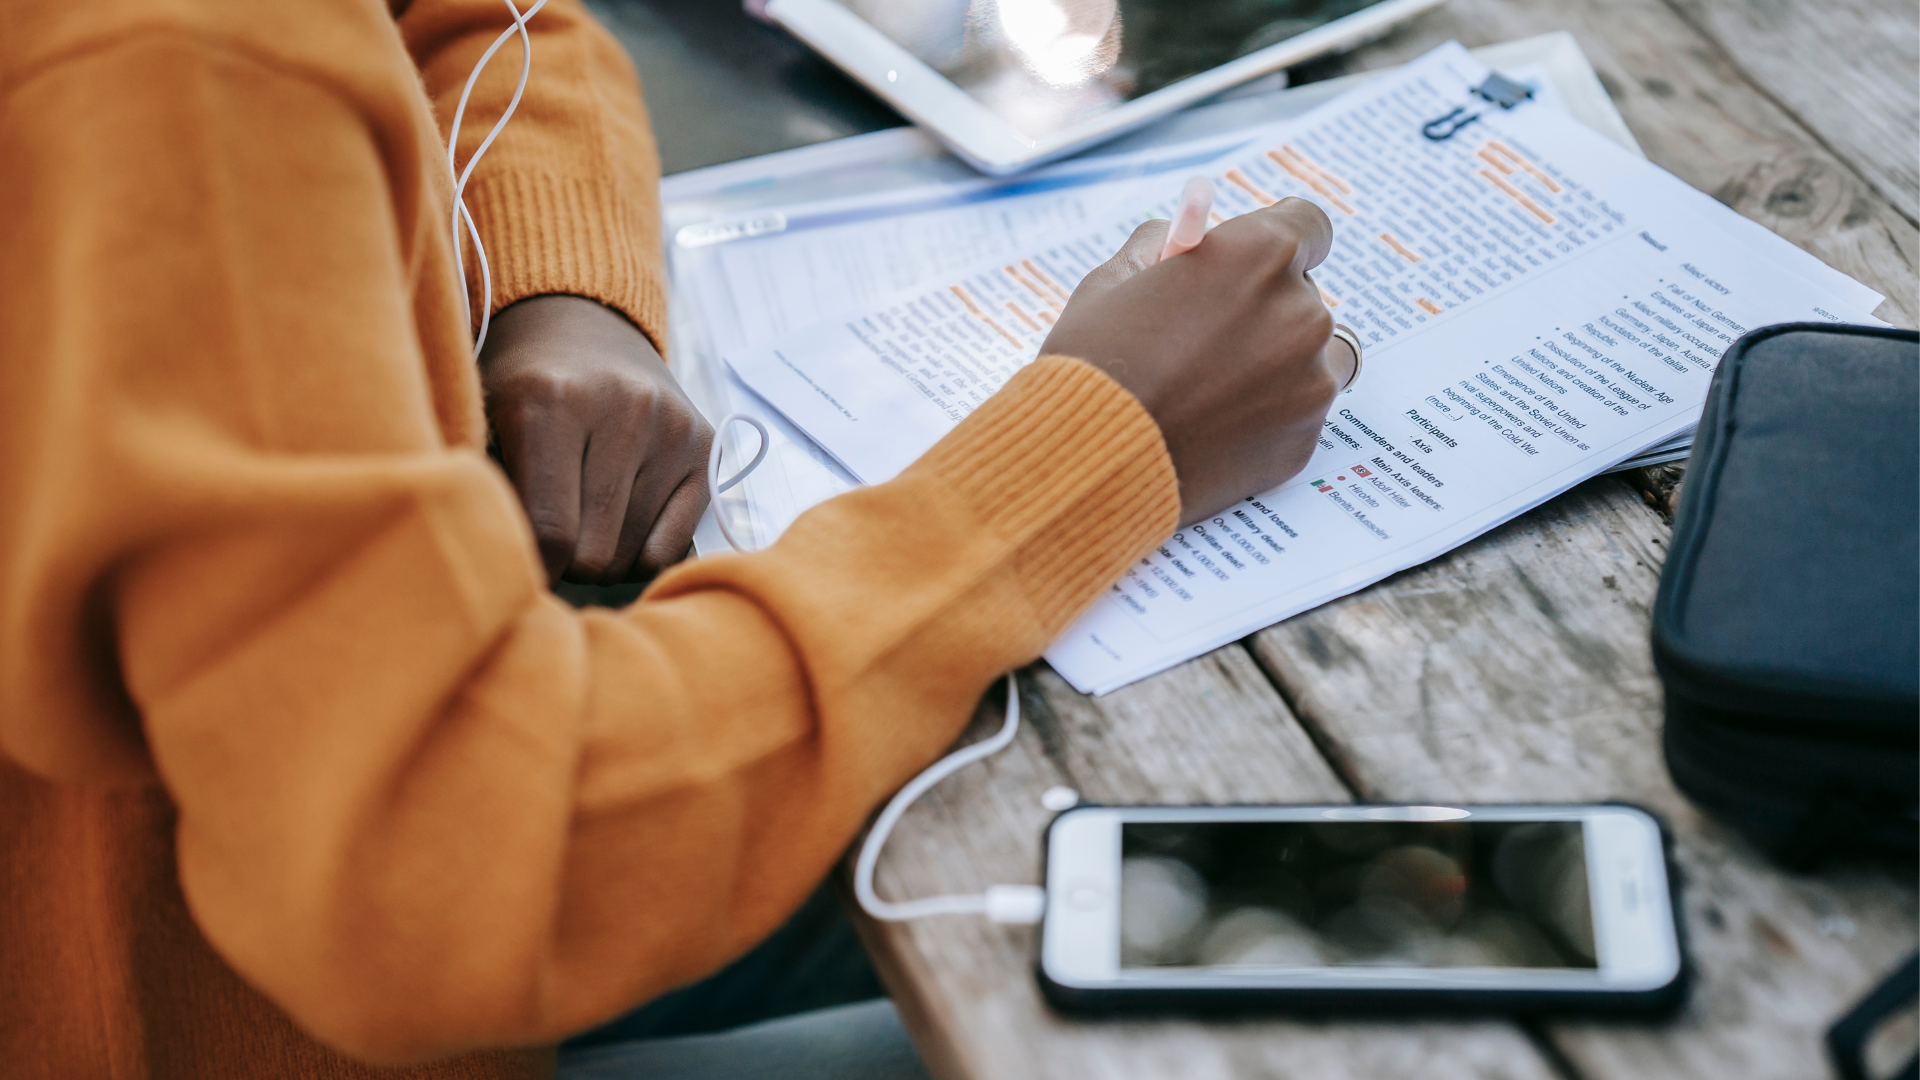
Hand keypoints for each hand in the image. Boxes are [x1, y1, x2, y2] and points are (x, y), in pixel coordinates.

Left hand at [480, 295, 712, 583]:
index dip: (530, 567)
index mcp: (551, 398)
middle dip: (566, 563)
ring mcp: (672, 428)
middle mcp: (623, 408)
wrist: (585, 327)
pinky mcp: (705, 446)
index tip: (518, 567)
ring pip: (631, 555)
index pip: (550, 532)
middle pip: (594, 552)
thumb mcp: (482, 422)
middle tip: (550, 538)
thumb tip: (506, 572)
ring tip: (582, 524)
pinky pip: (671, 548)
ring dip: (602, 557)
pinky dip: (641, 552)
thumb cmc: (522, 389)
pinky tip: (620, 524)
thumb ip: (488, 491)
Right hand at [1041, 198, 1352, 523]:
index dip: (1277, 244)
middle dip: (1265, 311)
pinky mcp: (1304, 439)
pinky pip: (1298, 412)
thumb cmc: (1093, 364)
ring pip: (1312, 357)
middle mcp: (1301, 312)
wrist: (1084, 460)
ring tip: (1213, 388)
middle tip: (1209, 339)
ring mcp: (1311, 380)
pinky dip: (1267, 416)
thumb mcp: (1114, 279)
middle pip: (1304, 296)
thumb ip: (1162, 248)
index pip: (1309, 226)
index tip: (1253, 265)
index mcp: (1260, 254)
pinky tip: (1213, 426)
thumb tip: (1187, 243)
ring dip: (1277, 364)